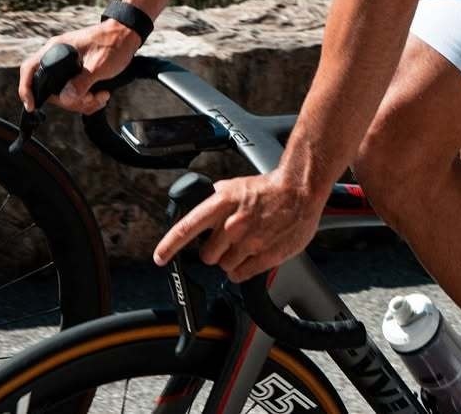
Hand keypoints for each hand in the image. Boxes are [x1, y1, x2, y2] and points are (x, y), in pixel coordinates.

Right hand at [17, 20, 140, 114]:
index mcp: (57, 49)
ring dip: (82, 103)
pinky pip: (73, 93)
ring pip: (63, 95)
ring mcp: (66, 66)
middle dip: (70, 102)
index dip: (26, 88)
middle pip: (49, 90)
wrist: (128, 35)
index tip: (32, 105)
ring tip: (101, 97)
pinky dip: (86, 100)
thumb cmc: (114, 43)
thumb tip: (65, 98)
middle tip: (91, 100)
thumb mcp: (98, 65)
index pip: (29, 69)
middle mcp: (57, 57)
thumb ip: (81, 82)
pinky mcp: (76, 73)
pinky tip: (101, 96)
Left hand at [152, 169, 325, 283]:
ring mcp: (249, 242)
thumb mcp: (237, 185)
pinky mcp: (265, 257)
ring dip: (230, 260)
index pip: (188, 227)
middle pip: (207, 255)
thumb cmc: (270, 188)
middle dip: (213, 251)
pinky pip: (240, 275)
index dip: (169, 245)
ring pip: (224, 267)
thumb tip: (204, 204)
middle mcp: (232, 224)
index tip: (160, 257)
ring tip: (245, 244)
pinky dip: (242, 270)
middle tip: (226, 242)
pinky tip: (251, 256)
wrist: (300, 191)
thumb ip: (218, 197)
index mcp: (222, 203)